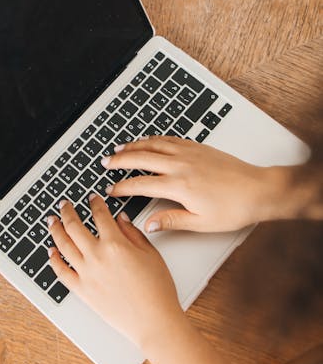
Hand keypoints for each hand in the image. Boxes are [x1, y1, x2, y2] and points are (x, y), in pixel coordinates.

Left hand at [47, 196, 183, 349]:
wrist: (153, 321)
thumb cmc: (157, 290)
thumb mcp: (151, 254)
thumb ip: (133, 233)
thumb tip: (121, 219)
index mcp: (115, 244)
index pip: (100, 215)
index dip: (95, 203)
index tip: (92, 198)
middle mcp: (97, 257)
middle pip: (74, 226)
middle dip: (67, 211)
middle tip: (64, 205)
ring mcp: (86, 274)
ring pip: (63, 245)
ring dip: (55, 230)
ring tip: (52, 221)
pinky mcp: (82, 291)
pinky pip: (61, 272)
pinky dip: (54, 260)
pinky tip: (51, 252)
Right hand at [102, 136, 290, 233]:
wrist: (258, 190)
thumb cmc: (234, 208)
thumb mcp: (201, 223)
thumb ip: (171, 221)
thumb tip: (149, 224)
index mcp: (178, 186)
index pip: (141, 184)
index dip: (122, 187)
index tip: (111, 189)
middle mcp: (181, 165)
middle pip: (141, 158)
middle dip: (120, 160)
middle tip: (106, 162)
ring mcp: (189, 153)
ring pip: (153, 144)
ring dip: (134, 145)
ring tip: (120, 148)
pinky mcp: (198, 147)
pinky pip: (169, 139)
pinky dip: (153, 139)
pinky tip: (148, 141)